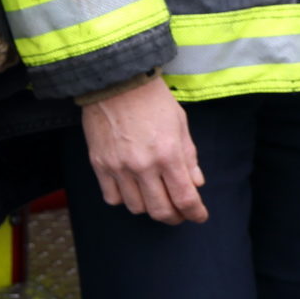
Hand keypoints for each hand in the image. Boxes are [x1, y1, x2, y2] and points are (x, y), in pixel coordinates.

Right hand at [80, 74, 206, 224]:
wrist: (117, 81)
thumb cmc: (153, 99)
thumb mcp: (180, 123)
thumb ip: (189, 156)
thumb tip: (197, 183)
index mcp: (168, 153)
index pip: (184, 197)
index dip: (195, 212)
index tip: (199, 216)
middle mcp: (143, 166)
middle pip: (160, 210)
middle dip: (174, 217)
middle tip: (180, 214)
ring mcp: (119, 167)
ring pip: (136, 207)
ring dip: (150, 207)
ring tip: (156, 198)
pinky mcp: (100, 165)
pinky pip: (112, 198)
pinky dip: (124, 199)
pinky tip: (132, 189)